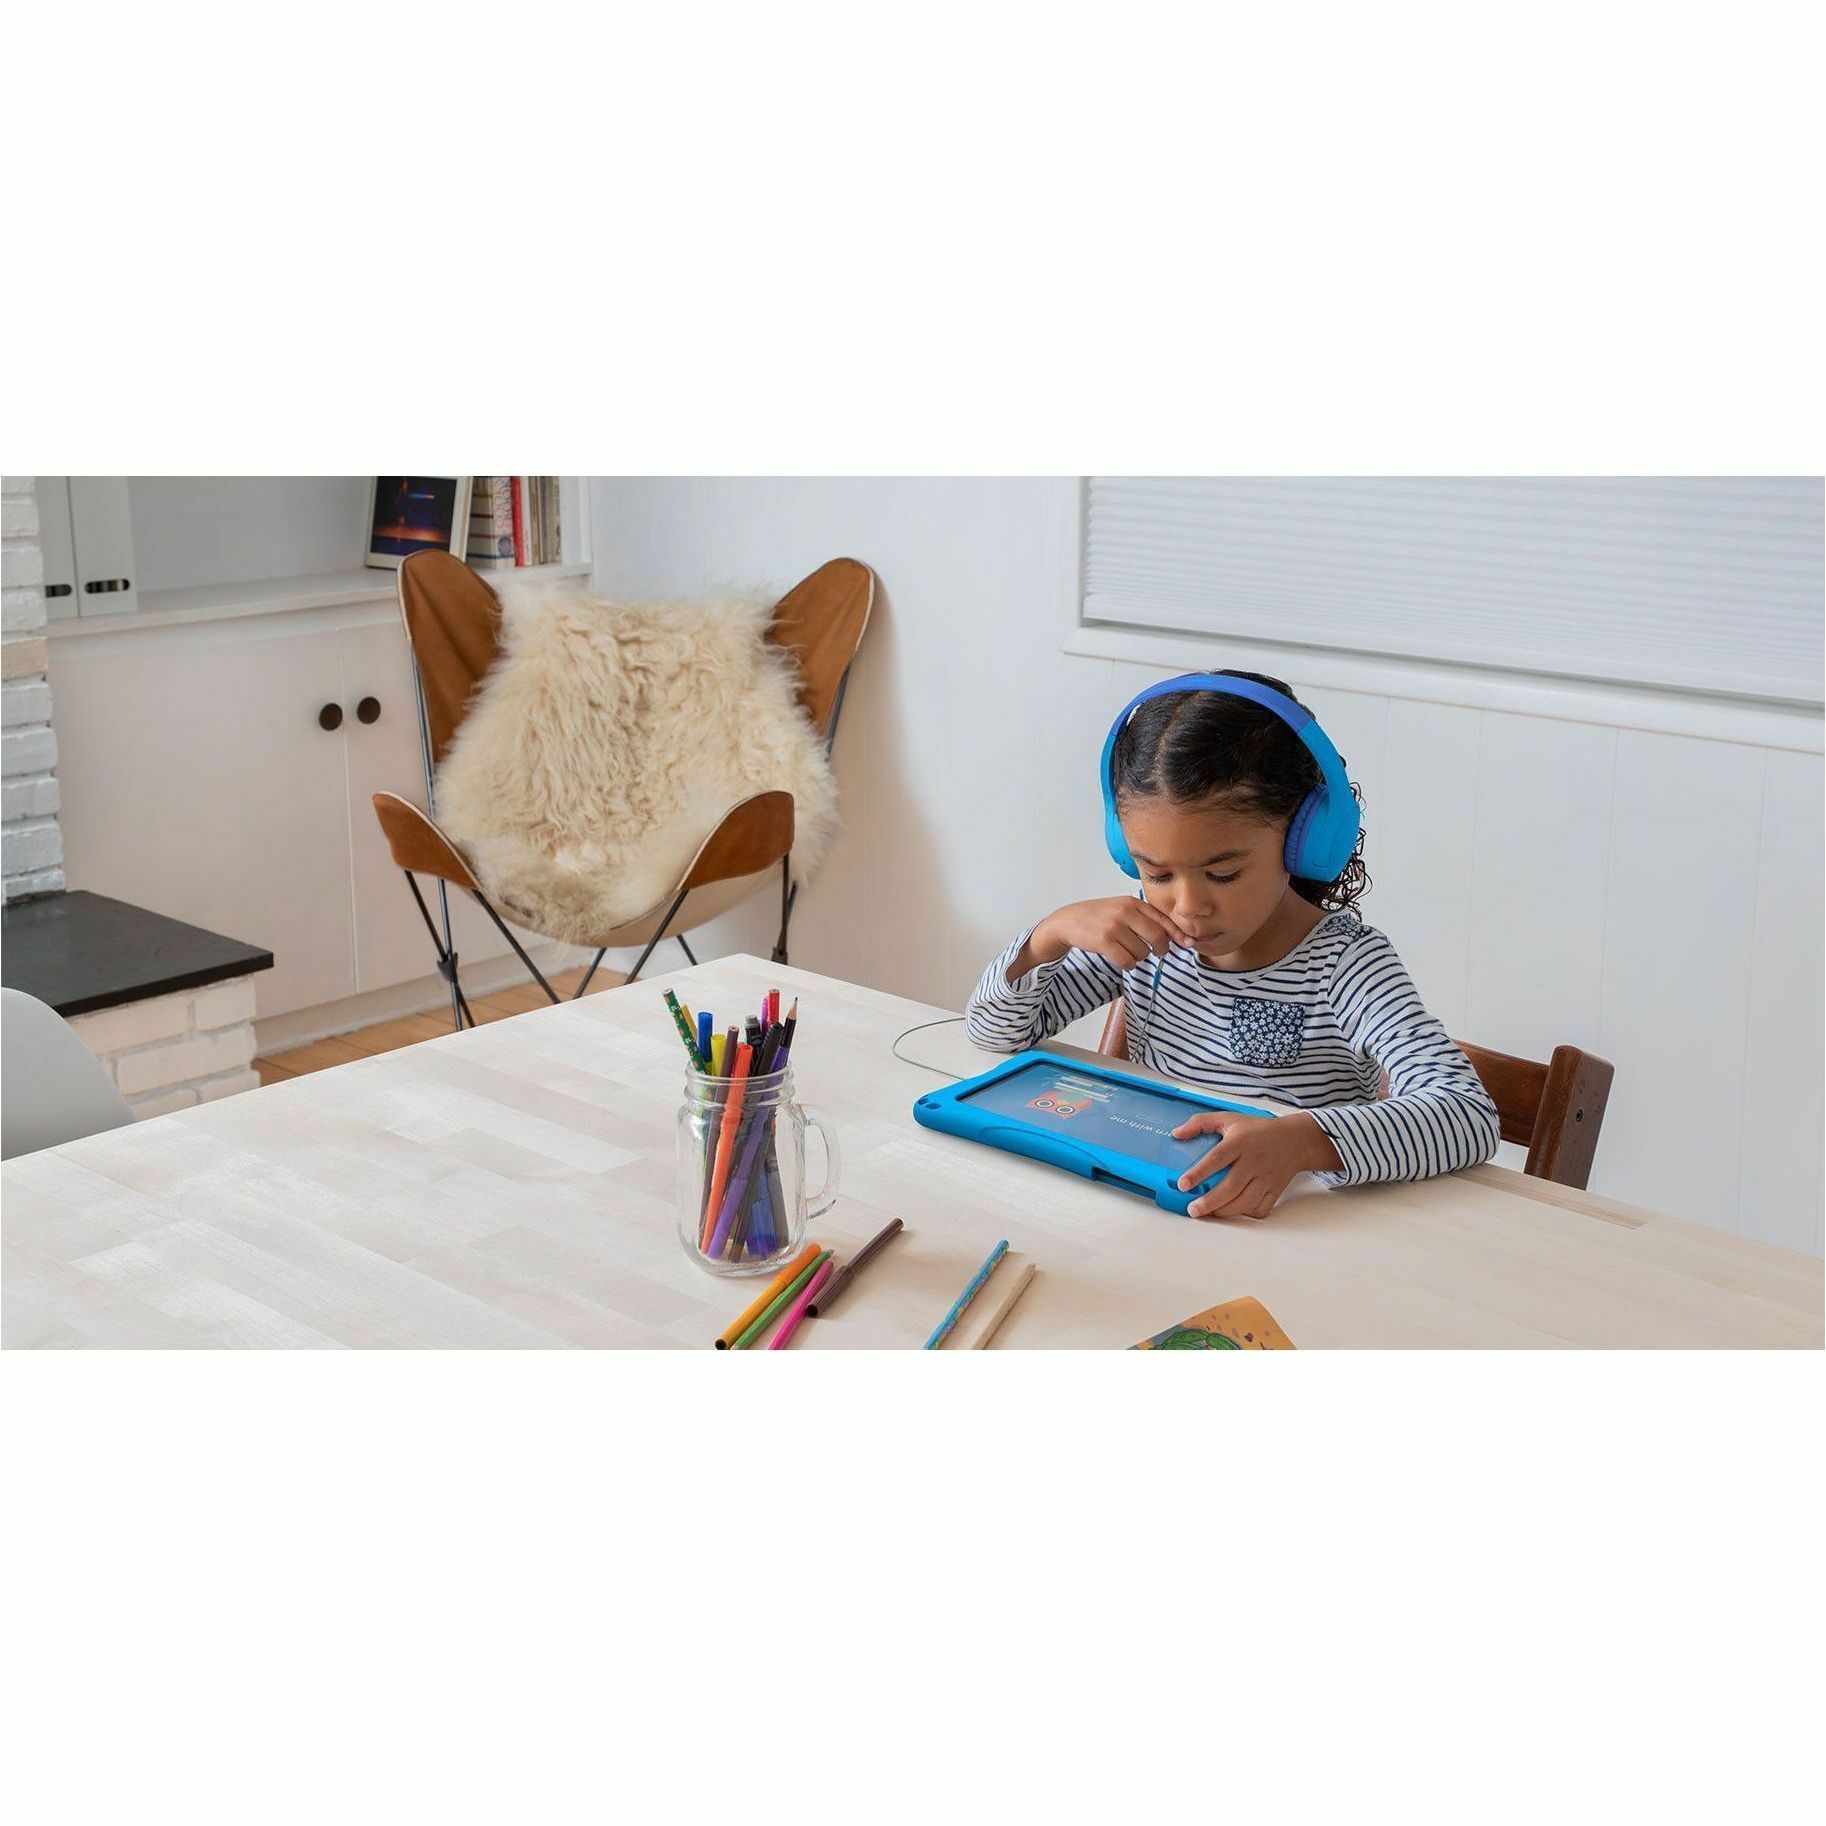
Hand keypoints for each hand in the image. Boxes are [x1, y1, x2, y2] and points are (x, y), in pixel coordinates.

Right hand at [1028, 897, 1187, 974]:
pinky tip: (1121, 958)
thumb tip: (1175, 937)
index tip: (1189, 943)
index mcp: (1133, 903)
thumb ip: (1145, 918)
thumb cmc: (1099, 917)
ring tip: (1127, 951)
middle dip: (1161, 949)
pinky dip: (1128, 964)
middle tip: (1157, 953)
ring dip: (1139, 957)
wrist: (1068, 921)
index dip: (1178, 934)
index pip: (1163, 919)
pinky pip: (1128, 961)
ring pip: (1143, 952)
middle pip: (1158, 937)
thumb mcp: (1122, 909)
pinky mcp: (1104, 942)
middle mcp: (1125, 912)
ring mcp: (1115, 926)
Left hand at [1169, 1109, 1340, 1218]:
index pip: (1217, 1158)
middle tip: (1192, 1209)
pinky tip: (1232, 1211)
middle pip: (1231, 1187)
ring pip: (1245, 1202)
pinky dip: (1245, 1214)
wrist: (1295, 1140)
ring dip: (1224, 1212)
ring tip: (1207, 1213)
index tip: (1183, 1184)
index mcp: (1240, 1142)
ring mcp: (1266, 1178)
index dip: (1199, 1173)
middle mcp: (1254, 1161)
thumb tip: (1177, 1133)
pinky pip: (1260, 1208)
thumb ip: (1201, 1123)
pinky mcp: (1274, 1190)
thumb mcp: (1229, 1118)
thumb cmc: (1259, 1130)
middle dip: (1209, 1202)